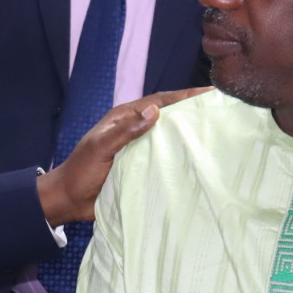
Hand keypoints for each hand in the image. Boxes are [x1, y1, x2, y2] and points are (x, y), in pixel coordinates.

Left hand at [37, 88, 208, 225]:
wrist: (69, 201)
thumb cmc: (81, 170)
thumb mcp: (100, 147)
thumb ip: (125, 131)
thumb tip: (154, 111)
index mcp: (125, 118)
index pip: (160, 101)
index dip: (184, 96)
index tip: (210, 92)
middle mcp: (136, 131)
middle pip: (170, 117)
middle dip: (194, 112)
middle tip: (223, 111)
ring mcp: (141, 151)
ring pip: (171, 138)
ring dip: (191, 136)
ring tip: (220, 134)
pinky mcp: (143, 169)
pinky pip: (167, 160)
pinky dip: (182, 158)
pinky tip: (201, 162)